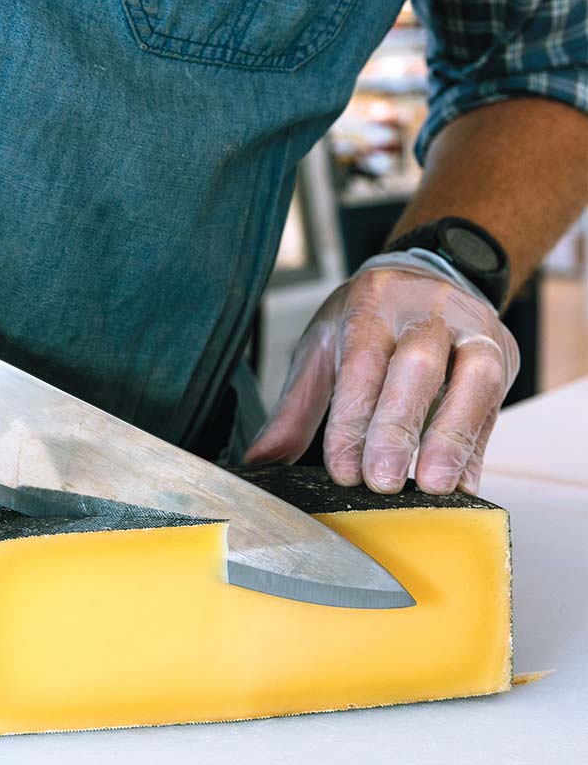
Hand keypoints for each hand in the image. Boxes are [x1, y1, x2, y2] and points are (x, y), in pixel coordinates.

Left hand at [243, 252, 518, 494]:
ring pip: (474, 377)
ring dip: (453, 437)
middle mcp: (426, 310)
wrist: (428, 275)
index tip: (342, 469)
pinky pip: (496, 404)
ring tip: (432, 486)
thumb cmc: (367, 319)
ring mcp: (473, 328)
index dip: (353, 416)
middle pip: (417, 363)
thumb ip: (296, 407)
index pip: (363, 359)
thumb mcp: (323, 347)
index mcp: (373, 302)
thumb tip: (260, 461)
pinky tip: (462, 488)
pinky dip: (477, 449)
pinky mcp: (505, 353)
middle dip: (398, 426)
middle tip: (382, 481)